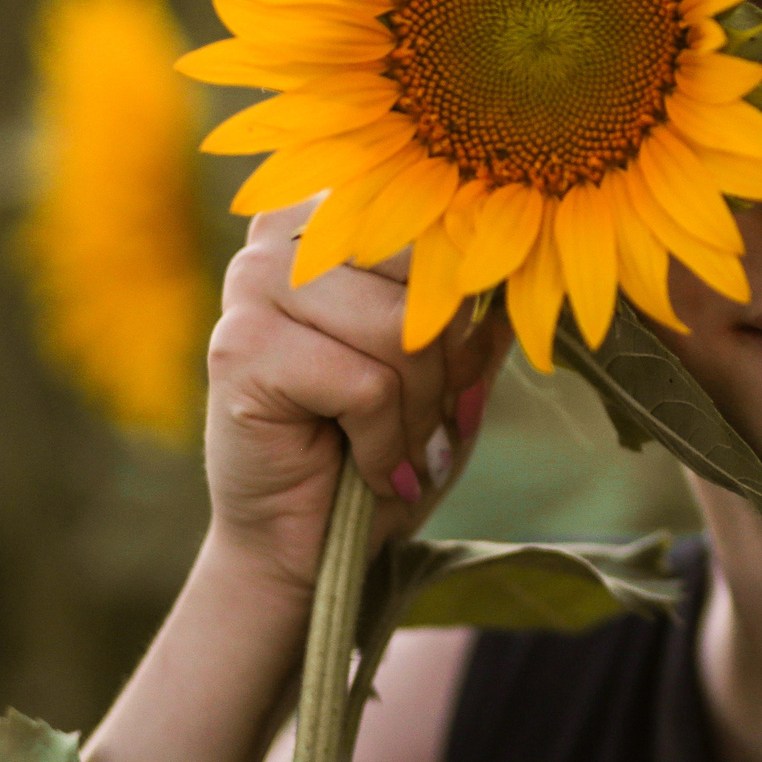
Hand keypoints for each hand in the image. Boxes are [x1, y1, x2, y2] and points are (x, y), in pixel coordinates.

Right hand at [200, 198, 509, 597]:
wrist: (305, 545)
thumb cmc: (380, 446)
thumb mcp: (451, 373)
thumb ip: (479, 314)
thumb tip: (522, 267)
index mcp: (333, 216)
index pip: (439, 225)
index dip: (468, 305)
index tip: (458, 368)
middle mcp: (285, 234)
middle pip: (425, 270)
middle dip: (447, 361)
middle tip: (434, 418)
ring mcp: (252, 284)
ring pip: (400, 328)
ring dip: (419, 412)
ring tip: (404, 450)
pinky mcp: (240, 351)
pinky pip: (365, 385)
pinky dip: (385, 445)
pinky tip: (371, 469)